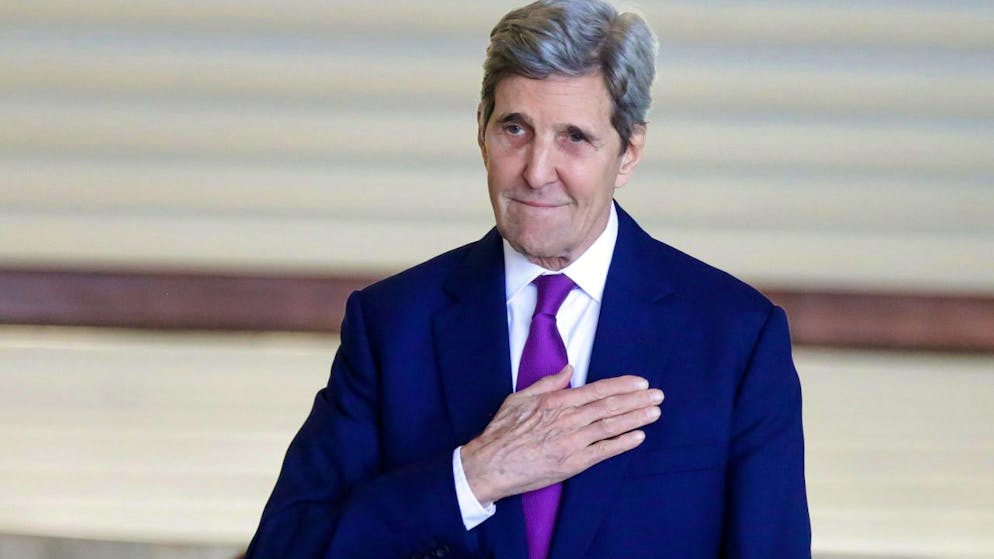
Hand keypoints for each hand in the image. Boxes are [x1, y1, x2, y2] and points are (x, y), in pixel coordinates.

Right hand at [460, 365, 662, 503]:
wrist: (491, 464)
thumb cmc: (502, 432)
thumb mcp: (520, 398)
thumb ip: (548, 383)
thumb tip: (569, 369)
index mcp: (556, 401)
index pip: (597, 390)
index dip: (621, 385)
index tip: (640, 382)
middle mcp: (568, 419)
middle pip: (609, 406)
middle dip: (636, 400)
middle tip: (658, 395)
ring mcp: (572, 441)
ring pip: (610, 426)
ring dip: (636, 418)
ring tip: (654, 412)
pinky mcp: (572, 463)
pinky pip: (604, 451)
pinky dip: (622, 443)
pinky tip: (639, 436)